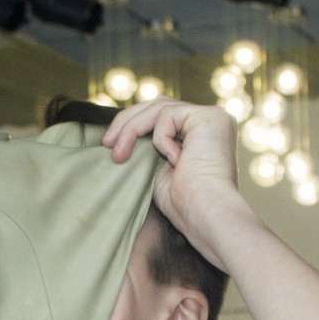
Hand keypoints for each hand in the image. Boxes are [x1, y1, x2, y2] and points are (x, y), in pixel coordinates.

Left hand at [101, 98, 245, 266]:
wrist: (205, 214)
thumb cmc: (183, 203)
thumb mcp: (157, 168)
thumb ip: (147, 147)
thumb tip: (116, 135)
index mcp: (199, 133)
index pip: (160, 116)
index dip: (132, 125)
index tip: (109, 145)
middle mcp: (208, 121)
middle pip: (158, 105)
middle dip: (127, 122)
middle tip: (106, 144)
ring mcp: (211, 117)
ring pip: (159, 108)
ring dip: (132, 130)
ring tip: (119, 155)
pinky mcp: (209, 117)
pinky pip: (168, 115)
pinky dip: (161, 138)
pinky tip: (174, 161)